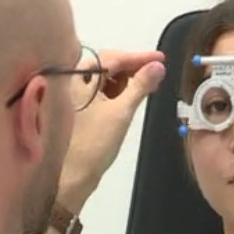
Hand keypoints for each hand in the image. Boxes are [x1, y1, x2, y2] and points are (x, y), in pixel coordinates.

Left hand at [59, 49, 165, 209]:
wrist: (74, 175)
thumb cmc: (95, 143)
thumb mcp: (121, 112)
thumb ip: (140, 86)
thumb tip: (158, 66)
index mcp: (77, 79)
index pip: (111, 58)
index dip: (137, 57)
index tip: (161, 59)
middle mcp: (72, 82)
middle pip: (106, 65)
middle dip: (132, 66)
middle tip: (157, 70)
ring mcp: (75, 96)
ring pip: (104, 78)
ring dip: (126, 78)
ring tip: (149, 83)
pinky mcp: (80, 109)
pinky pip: (101, 91)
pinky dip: (118, 90)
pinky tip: (132, 94)